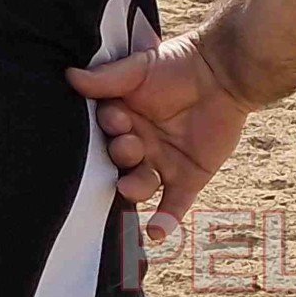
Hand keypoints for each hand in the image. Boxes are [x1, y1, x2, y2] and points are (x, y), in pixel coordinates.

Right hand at [67, 30, 251, 228]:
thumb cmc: (179, 64)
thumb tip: (70, 76)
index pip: (104, 132)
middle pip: (118, 163)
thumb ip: (107, 78)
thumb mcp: (141, 67)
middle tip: (132, 146)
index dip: (109, 129)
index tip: (118, 118)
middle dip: (121, 157)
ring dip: (134, 187)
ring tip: (130, 185)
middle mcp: (139, 145)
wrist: (225, 72)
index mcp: (123, 119)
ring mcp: (162, 164)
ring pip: (140, 186)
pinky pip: (172, 206)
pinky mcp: (187, 178)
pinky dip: (164, 221)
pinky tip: (156, 232)